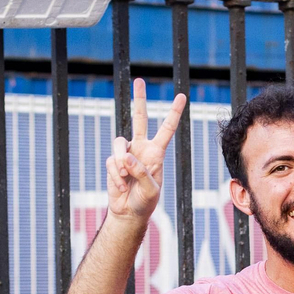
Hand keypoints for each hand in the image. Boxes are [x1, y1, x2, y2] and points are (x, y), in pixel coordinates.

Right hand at [106, 78, 186, 221]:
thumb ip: (141, 173)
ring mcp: (126, 154)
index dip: (173, 113)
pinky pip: (111, 162)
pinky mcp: (113, 162)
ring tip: (125, 176)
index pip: (167, 129)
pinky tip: (121, 186)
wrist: (129, 212)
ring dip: (120, 160)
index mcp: (156, 152)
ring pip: (119, 143)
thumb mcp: (150, 190)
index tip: (181, 96)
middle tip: (139, 80)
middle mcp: (141, 148)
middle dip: (138, 99)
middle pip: (139, 118)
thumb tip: (127, 157)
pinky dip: (115, 175)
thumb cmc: (145, 201)